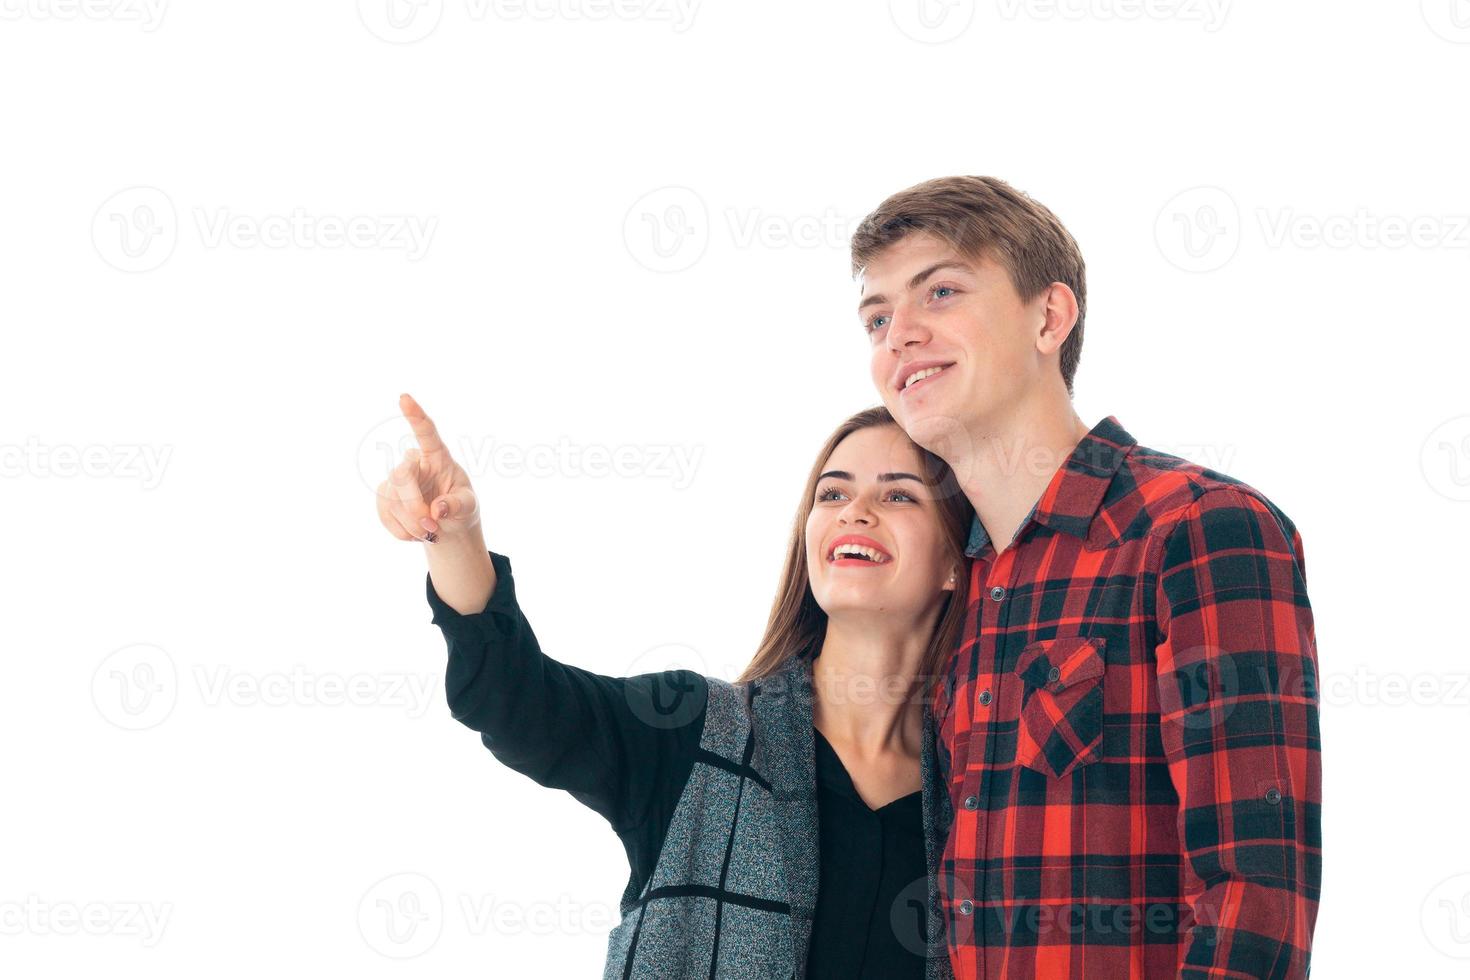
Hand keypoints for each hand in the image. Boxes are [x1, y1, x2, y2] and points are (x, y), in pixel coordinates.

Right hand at [375, 393, 479, 543]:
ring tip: (430, 531)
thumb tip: (438, 509)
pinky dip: (401, 530)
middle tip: (431, 526)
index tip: (404, 397)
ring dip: (411, 523)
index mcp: (438, 457)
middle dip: (413, 506)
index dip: (415, 415)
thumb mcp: (468, 507)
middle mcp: (414, 464)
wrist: (446, 527)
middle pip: (401, 476)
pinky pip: (385, 513)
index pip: (426, 432)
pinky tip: (415, 532)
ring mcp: (396, 480)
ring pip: (391, 499)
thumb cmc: (461, 508)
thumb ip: (458, 505)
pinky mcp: (384, 497)